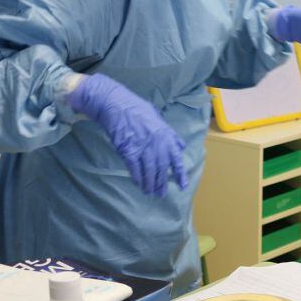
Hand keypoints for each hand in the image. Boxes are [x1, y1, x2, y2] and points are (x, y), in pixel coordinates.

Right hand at [68, 74, 187, 196]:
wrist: (118, 106)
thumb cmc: (139, 111)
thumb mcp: (160, 120)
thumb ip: (171, 135)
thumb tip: (180, 146)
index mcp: (167, 138)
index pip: (176, 160)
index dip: (180, 175)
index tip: (182, 186)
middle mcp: (158, 145)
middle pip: (162, 169)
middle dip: (162, 183)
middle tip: (160, 194)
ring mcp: (143, 149)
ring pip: (149, 172)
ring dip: (149, 184)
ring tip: (149, 192)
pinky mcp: (129, 152)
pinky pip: (134, 169)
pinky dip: (137, 178)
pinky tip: (138, 184)